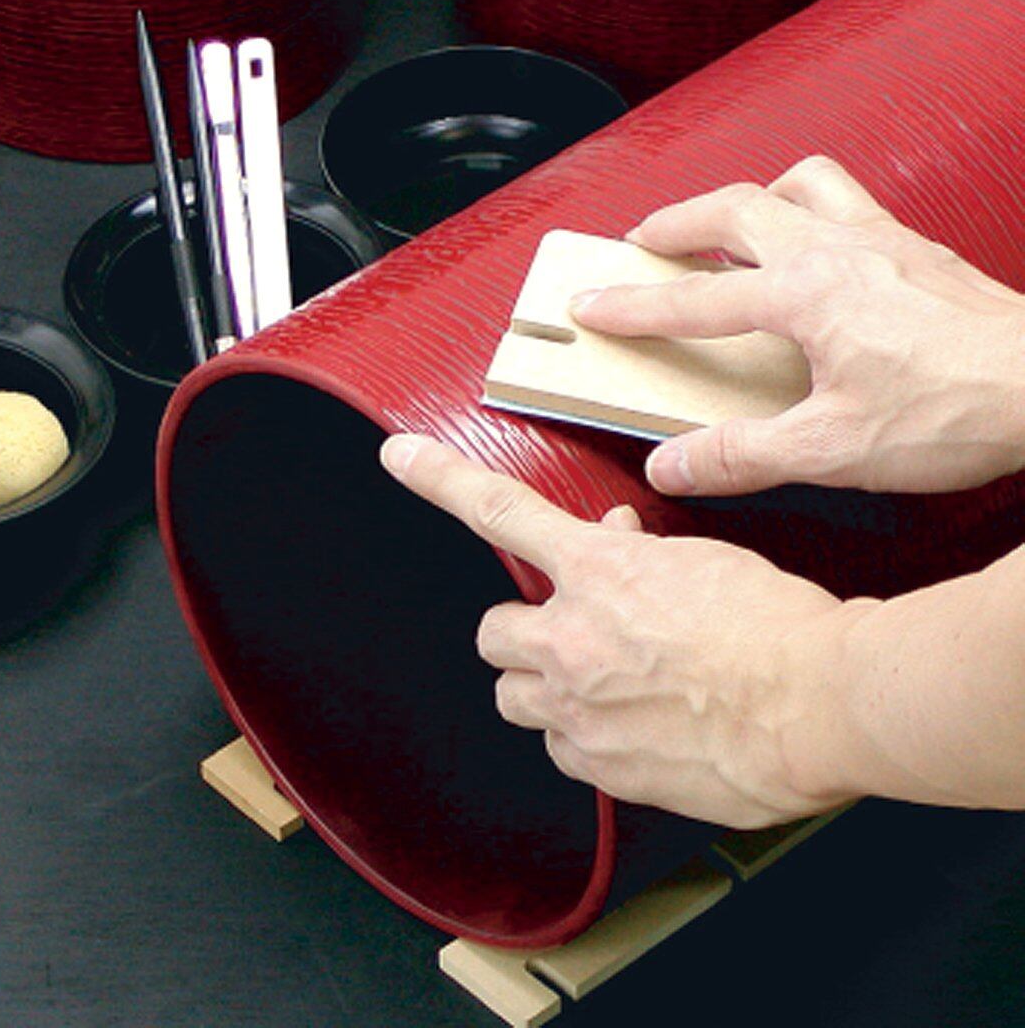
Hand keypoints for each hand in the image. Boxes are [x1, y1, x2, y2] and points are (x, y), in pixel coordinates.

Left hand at [380, 434, 864, 828]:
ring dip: (542, 687)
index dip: (440, 478)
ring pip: (514, 697)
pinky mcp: (600, 764)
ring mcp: (579, 705)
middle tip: (566, 634)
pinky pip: (559, 750)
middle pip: (492, 633)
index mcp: (600, 569)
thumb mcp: (703, 560)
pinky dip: (582, 739)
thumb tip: (616, 538)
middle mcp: (573, 637)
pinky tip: (628, 729)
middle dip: (522, 632)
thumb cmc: (779, 626)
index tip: (400, 458)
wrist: (822, 703)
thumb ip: (641, 554)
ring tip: (596, 686)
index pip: (501, 509)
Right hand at [572, 155, 1024, 496]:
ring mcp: (883, 240)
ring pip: (799, 182)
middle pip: (735, 209)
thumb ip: (741, 455)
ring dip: (750, 198)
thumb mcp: (833, 449)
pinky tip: (812, 245)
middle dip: (675, 224)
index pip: (695, 299)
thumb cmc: (958, 410)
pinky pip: (849, 200)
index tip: (593, 304)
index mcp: (806, 293)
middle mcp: (839, 249)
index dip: (634, 305)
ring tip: (726, 226)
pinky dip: (809, 207)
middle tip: (642, 242)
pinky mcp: (918, 249)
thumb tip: (674, 465)